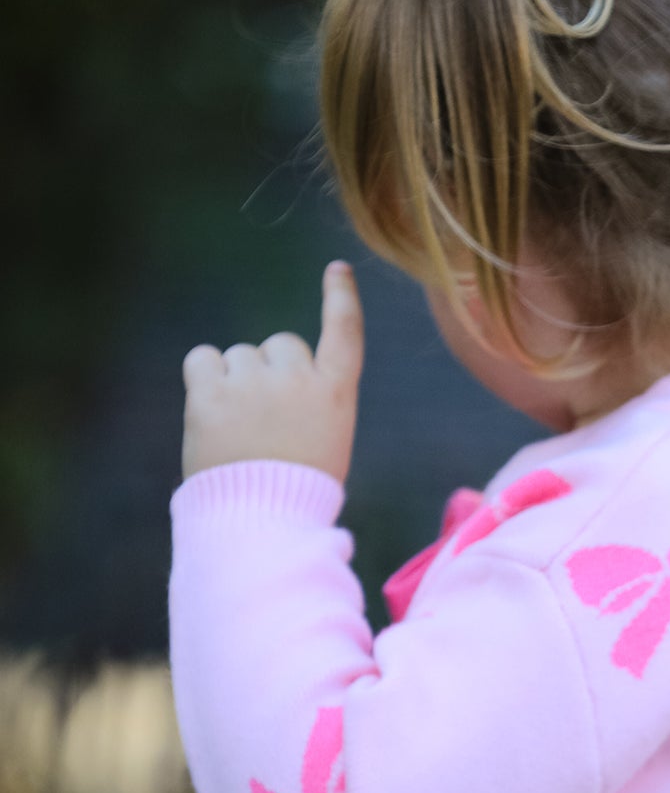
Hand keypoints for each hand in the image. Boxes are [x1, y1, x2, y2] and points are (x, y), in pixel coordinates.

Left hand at [181, 262, 363, 483]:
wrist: (261, 522)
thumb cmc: (297, 492)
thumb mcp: (326, 442)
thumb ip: (310, 401)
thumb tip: (275, 373)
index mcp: (335, 393)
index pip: (345, 331)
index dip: (341, 297)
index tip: (338, 270)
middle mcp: (298, 379)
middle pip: (281, 345)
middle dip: (270, 370)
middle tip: (264, 419)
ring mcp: (253, 384)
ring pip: (239, 355)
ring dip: (235, 380)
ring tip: (237, 429)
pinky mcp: (211, 396)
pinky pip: (202, 358)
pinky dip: (203, 375)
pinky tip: (209, 407)